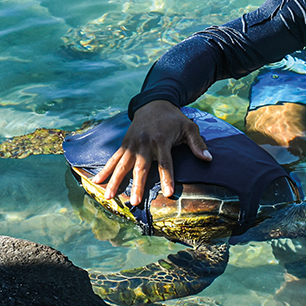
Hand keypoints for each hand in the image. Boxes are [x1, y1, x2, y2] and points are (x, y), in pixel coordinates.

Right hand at [91, 100, 210, 205]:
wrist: (153, 103)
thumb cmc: (174, 118)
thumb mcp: (189, 127)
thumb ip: (197, 144)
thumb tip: (209, 158)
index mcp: (161, 139)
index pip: (166, 162)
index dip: (167, 178)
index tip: (168, 193)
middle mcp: (144, 143)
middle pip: (141, 167)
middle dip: (137, 185)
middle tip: (135, 202)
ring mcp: (132, 144)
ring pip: (122, 165)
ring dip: (115, 181)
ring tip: (109, 197)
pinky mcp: (124, 144)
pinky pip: (113, 159)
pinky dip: (105, 170)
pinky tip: (96, 182)